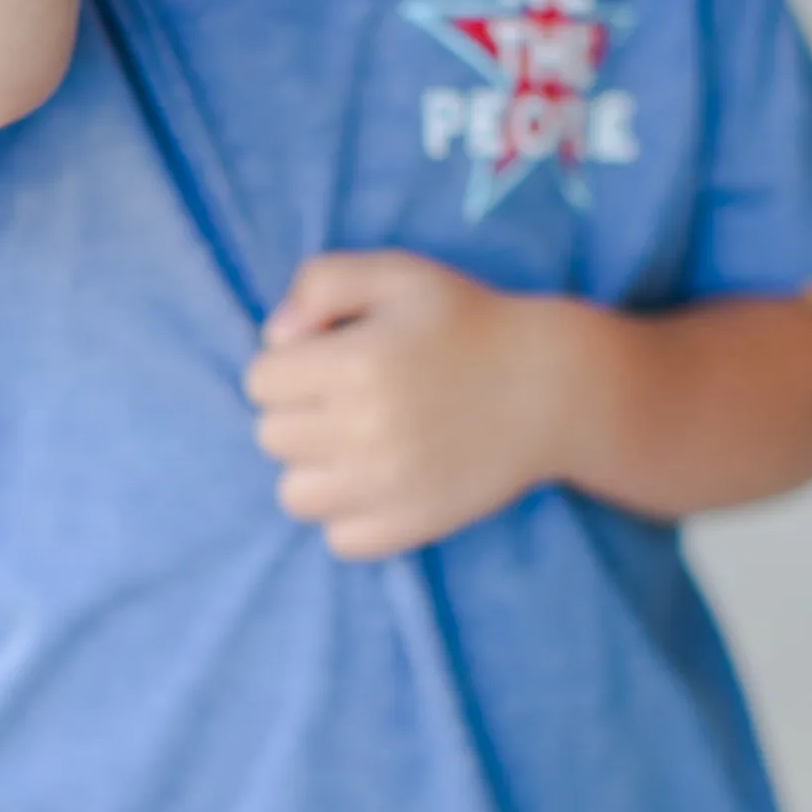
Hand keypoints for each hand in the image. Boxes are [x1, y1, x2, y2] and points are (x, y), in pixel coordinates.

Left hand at [244, 250, 575, 559]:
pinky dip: (349, 515)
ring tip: (356, 443)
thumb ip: (321, 282)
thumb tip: (275, 338)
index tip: (327, 359)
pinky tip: (378, 481)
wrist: (553, 388)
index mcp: (355, 364)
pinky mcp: (411, 526)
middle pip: (272, 436)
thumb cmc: (468, 323)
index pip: (259, 382)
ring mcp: (386, 487)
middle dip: (299, 413)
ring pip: (294, 494)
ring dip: (315, 468)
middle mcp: (364, 430)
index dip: (288, 365)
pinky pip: (339, 538)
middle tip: (349, 398)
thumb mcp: (398, 273)